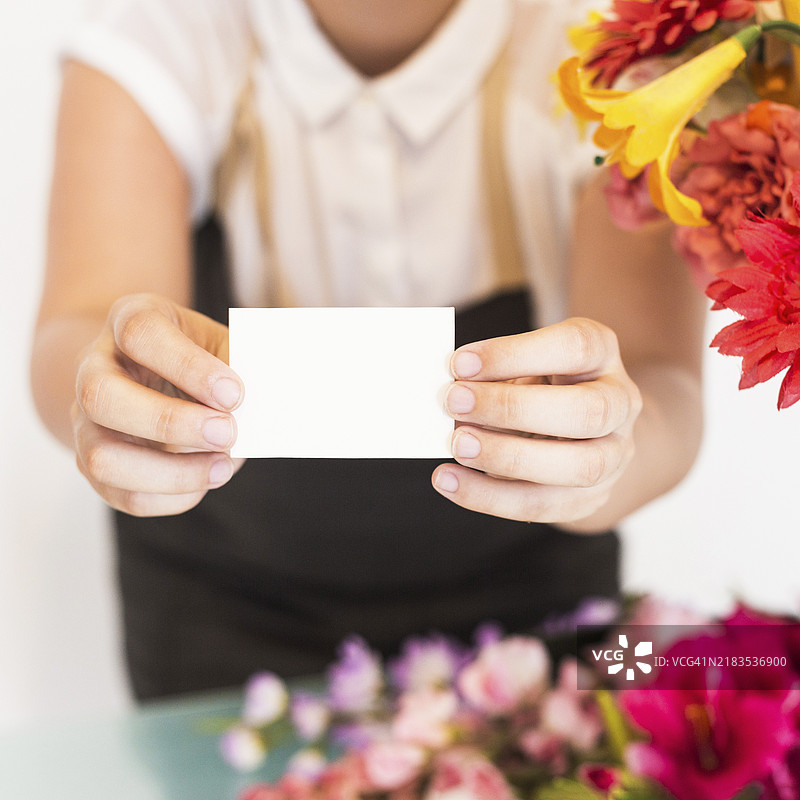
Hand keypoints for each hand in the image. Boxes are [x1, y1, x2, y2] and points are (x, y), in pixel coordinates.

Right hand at [72, 294, 243, 515]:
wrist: (153, 374)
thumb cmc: (198, 357)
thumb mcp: (221, 344)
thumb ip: (239, 367)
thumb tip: (263, 408)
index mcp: (129, 319)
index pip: (140, 334)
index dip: (189, 366)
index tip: (234, 392)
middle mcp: (94, 367)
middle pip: (101, 396)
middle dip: (170, 422)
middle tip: (227, 432)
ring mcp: (85, 420)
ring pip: (102, 457)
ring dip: (171, 472)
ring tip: (224, 465)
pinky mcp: (94, 463)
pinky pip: (124, 495)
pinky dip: (173, 496)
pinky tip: (209, 478)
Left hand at [432, 318, 642, 525]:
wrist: (584, 431)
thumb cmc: (542, 385)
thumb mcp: (525, 362)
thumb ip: (495, 373)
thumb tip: (452, 392)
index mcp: (601, 354)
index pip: (573, 347)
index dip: (514, 354)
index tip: (461, 362)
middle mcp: (620, 404)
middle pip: (586, 410)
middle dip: (512, 409)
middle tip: (455, 402)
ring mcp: (614, 455)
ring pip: (578, 467)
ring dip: (507, 457)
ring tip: (457, 446)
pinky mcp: (591, 498)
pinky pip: (543, 505)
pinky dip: (489, 496)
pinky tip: (450, 481)